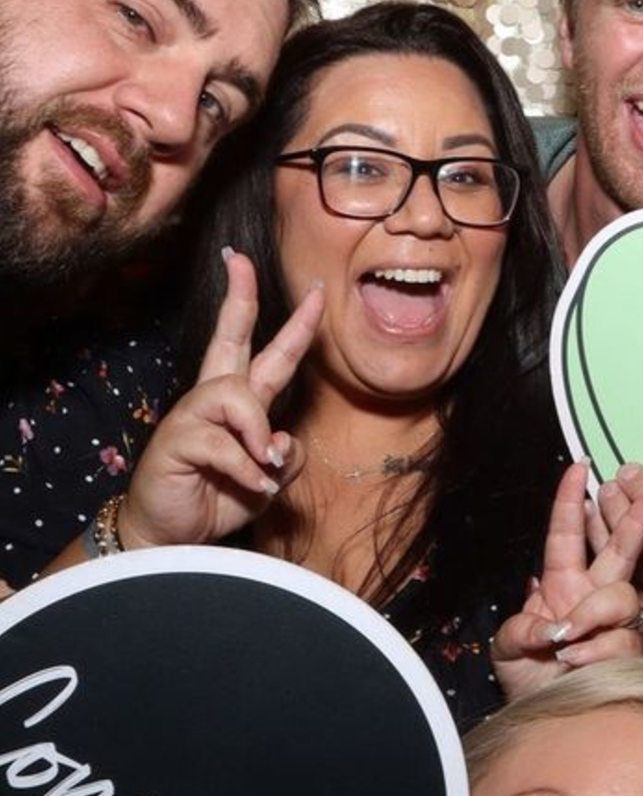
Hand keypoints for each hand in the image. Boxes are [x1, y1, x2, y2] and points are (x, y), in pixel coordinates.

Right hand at [120, 250, 322, 548]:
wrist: (172, 535)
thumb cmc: (219, 498)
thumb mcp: (271, 479)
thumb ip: (289, 456)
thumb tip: (285, 440)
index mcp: (242, 403)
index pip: (269, 354)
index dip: (295, 324)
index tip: (317, 290)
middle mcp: (214, 400)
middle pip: (229, 338)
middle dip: (239, 298)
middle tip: (240, 261)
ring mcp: (192, 416)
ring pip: (235, 394)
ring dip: (259, 431)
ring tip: (266, 464)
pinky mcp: (175, 441)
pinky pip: (223, 444)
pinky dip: (247, 468)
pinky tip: (254, 485)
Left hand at [492, 463, 642, 698]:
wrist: (548, 724)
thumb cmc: (527, 684)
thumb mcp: (507, 648)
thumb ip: (522, 627)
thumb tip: (551, 619)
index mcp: (560, 586)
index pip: (568, 535)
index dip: (570, 501)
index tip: (578, 468)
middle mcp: (591, 598)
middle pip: (620, 547)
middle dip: (637, 516)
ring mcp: (612, 624)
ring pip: (621, 596)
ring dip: (592, 614)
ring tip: (563, 641)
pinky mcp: (628, 652)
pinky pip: (620, 639)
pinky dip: (592, 650)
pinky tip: (573, 663)